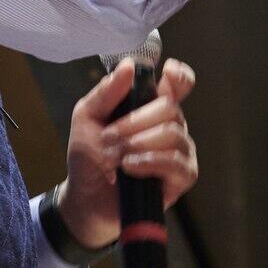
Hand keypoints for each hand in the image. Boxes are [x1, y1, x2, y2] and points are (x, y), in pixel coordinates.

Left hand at [55, 56, 200, 247]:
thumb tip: (128, 66)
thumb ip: (106, 93)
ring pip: (172, 134)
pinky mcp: (182, 177)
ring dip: (137, 144)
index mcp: (151, 107)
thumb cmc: (89, 158)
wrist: (86, 200)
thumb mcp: (86, 119)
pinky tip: (131, 168)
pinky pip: (177, 162)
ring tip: (114, 158)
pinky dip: (151, 161)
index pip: (178, 84)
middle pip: (170, 108)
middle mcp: (171, 126)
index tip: (166, 72)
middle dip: (135, 121)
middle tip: (109, 138)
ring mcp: (179, 151)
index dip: (179, 76)